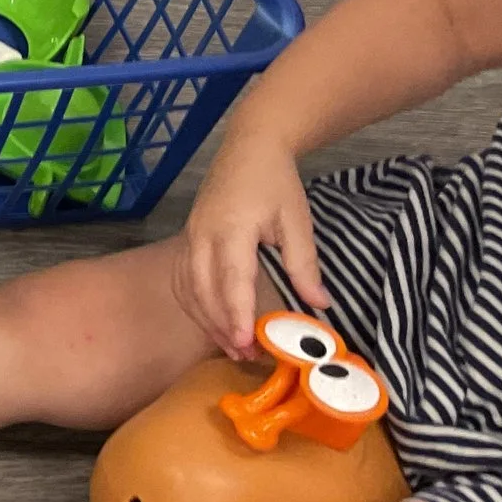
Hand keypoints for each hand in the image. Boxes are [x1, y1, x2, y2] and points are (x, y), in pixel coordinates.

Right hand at [172, 130, 330, 358]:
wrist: (249, 146)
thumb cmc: (275, 182)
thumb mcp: (297, 221)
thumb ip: (304, 264)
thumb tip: (319, 305)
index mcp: (231, 228)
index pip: (230, 278)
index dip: (236, 312)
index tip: (245, 341)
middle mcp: (202, 235)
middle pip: (201, 289)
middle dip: (220, 325)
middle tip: (245, 355)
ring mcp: (190, 236)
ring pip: (187, 287)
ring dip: (206, 319)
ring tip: (231, 346)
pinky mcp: (188, 238)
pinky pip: (182, 278)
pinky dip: (194, 303)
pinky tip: (212, 320)